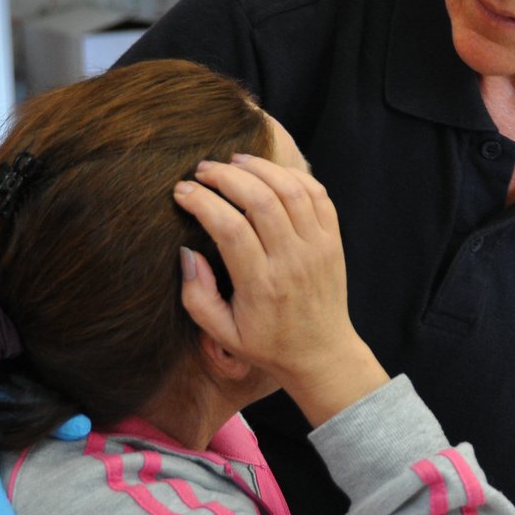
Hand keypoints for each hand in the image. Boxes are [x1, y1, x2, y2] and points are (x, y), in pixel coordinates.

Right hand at [173, 154, 385, 424]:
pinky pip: (317, 194)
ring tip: (233, 161)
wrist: (322, 352)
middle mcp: (292, 262)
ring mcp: (317, 248)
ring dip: (259, 167)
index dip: (202, 202)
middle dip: (225, 176)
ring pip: (291, 190)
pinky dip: (292, 175)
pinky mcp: (333, 240)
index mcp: (261, 285)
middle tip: (202, 170)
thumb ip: (197, 296)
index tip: (181, 191)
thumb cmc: (267, 344)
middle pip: (260, 200)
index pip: (230, 229)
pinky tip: (268, 172)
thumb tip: (187, 251)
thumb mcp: (222, 334)